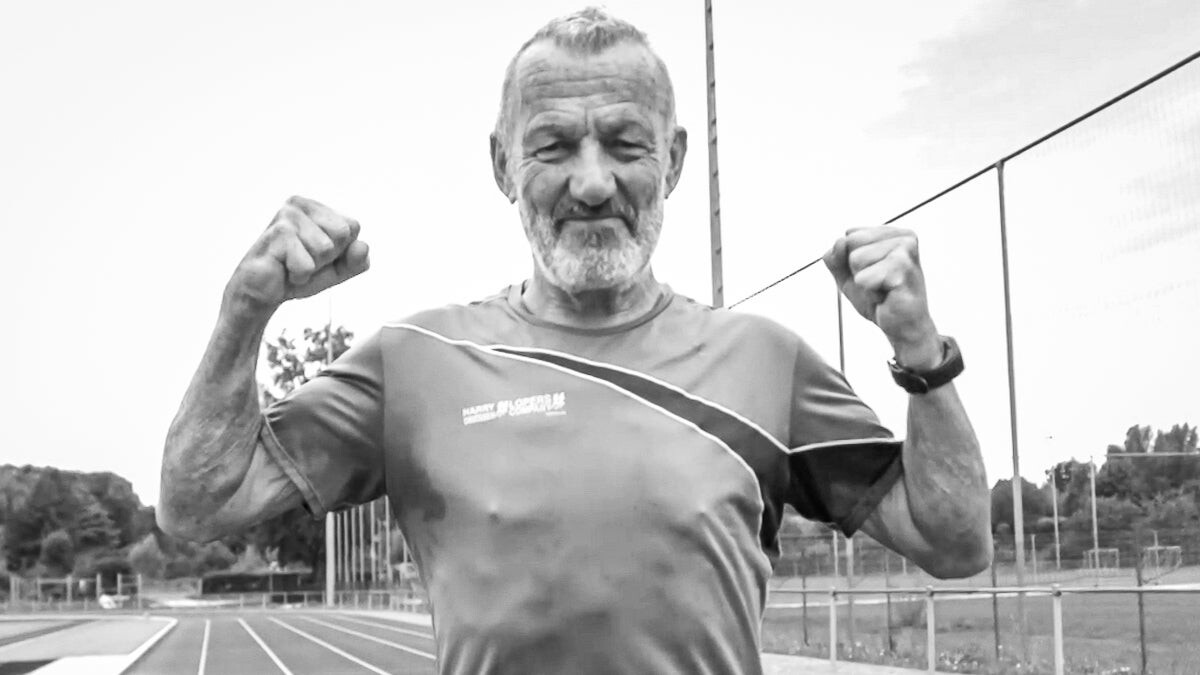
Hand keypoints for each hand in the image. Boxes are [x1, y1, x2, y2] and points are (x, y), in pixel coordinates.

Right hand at [225, 196, 369, 316]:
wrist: (264, 293)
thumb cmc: (299, 274)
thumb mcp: (337, 270)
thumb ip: (356, 261)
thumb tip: (363, 246)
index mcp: (316, 208)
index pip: (353, 227)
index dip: (340, 250)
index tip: (318, 257)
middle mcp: (300, 205)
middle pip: (342, 234)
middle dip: (326, 258)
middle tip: (303, 261)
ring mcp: (286, 216)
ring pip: (325, 248)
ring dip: (311, 267)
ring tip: (292, 265)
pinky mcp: (276, 234)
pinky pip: (306, 264)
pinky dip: (298, 275)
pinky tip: (282, 269)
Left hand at [823, 227, 940, 368]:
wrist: (901, 327)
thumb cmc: (878, 298)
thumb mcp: (846, 274)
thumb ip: (835, 255)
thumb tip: (840, 241)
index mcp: (892, 232)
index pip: (848, 236)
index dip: (851, 263)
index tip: (873, 275)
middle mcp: (904, 237)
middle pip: (850, 243)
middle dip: (856, 271)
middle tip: (878, 284)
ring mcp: (906, 251)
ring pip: (856, 259)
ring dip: (864, 282)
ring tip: (883, 290)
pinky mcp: (904, 269)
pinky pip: (863, 278)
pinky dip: (870, 293)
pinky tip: (887, 297)